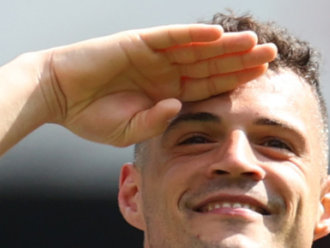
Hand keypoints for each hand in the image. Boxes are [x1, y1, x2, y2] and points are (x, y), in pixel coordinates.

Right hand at [41, 24, 276, 146]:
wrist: (55, 96)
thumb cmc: (89, 117)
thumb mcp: (128, 131)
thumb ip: (155, 122)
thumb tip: (177, 107)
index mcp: (167, 94)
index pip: (209, 86)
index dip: (235, 82)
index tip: (262, 80)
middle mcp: (166, 71)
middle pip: (212, 64)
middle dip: (242, 60)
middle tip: (273, 55)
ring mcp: (154, 55)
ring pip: (199, 48)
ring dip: (226, 45)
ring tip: (255, 42)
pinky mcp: (139, 42)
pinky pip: (172, 36)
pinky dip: (194, 35)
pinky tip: (217, 35)